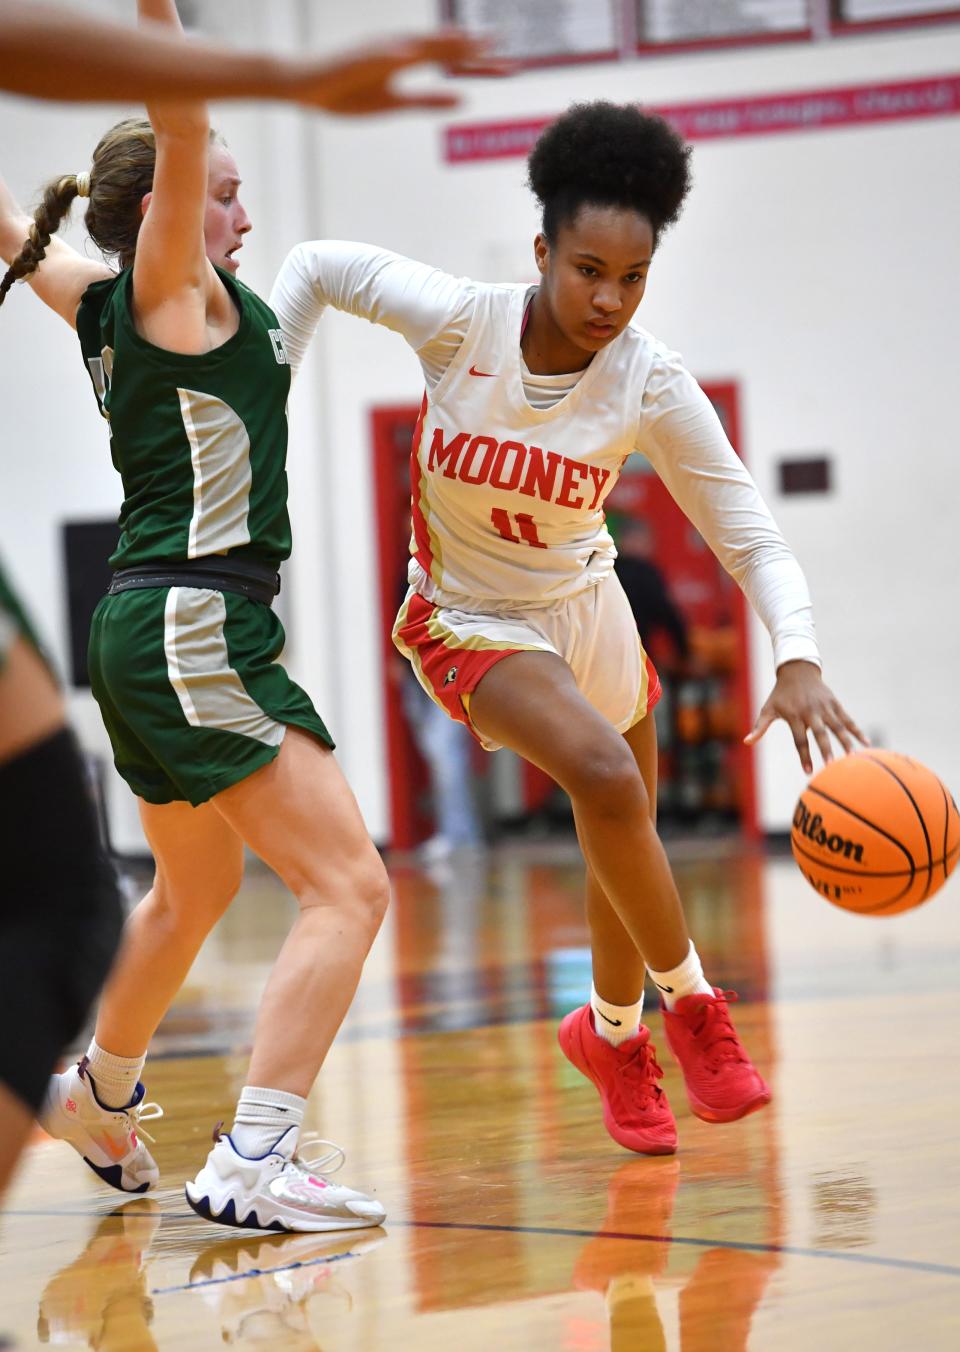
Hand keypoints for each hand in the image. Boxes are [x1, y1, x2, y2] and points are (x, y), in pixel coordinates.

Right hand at [287, 32, 496, 114]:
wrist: (304, 86)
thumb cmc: (346, 94)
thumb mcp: (394, 104)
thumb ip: (428, 100)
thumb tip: (463, 99)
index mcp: (407, 62)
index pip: (450, 61)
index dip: (479, 63)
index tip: (507, 67)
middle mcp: (398, 50)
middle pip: (442, 48)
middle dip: (473, 49)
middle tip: (505, 50)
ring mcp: (378, 52)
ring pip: (416, 45)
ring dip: (443, 42)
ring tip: (469, 42)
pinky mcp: (357, 59)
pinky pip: (379, 56)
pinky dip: (397, 55)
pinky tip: (412, 55)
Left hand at [744, 660, 867, 774]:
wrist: (797, 670)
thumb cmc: (780, 695)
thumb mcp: (768, 709)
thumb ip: (759, 727)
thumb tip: (746, 742)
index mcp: (794, 715)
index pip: (799, 740)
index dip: (804, 756)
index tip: (809, 771)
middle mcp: (811, 711)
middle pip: (820, 733)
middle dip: (826, 749)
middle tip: (832, 765)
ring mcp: (825, 707)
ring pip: (837, 726)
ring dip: (846, 741)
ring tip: (852, 758)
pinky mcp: (834, 703)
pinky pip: (847, 719)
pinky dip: (856, 731)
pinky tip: (866, 743)